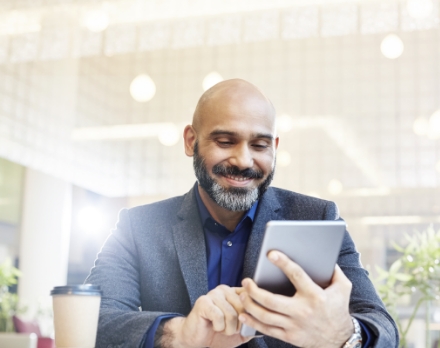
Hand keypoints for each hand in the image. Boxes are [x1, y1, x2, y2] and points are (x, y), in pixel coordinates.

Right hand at [163, 286, 251, 347]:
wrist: (195, 338)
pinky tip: (212, 325)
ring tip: (220, 328)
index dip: (251, 313)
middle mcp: (224, 290)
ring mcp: (213, 294)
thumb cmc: (216, 333)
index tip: (245, 322)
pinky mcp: (203, 302)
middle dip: (238, 325)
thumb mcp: (238, 332)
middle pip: (243, 308)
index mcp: (234, 293)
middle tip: (228, 328)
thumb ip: (251, 326)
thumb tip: (265, 327)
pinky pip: (219, 317)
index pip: (250, 297)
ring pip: (232, 314)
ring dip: (227, 329)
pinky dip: (218, 327)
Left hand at [238, 251, 353, 347]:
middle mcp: (303, 311)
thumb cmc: (338, 309)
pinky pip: (267, 330)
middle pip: (272, 301)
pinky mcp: (290, 337)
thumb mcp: (343, 288)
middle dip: (255, 290)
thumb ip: (335, 271)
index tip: (270, 254)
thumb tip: (325, 255)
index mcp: (315, 295)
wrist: (340, 340)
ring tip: (243, 294)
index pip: (296, 276)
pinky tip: (244, 314)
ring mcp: (294, 326)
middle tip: (246, 280)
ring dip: (250, 305)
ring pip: (266, 316)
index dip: (283, 263)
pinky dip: (253, 322)